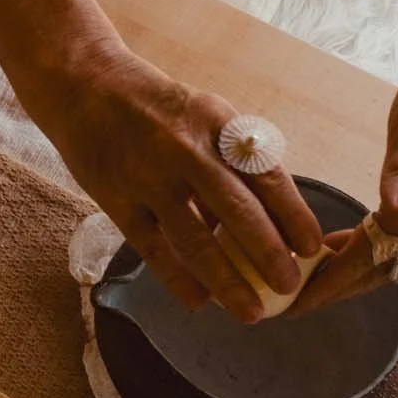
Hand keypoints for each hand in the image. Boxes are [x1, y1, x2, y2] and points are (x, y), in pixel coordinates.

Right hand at [26, 43, 326, 321]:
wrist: (84, 85)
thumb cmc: (155, 107)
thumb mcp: (203, 115)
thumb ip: (231, 161)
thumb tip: (267, 220)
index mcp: (217, 125)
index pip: (267, 177)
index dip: (294, 216)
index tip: (313, 248)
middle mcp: (185, 150)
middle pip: (238, 212)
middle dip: (270, 255)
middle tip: (290, 287)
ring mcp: (147, 176)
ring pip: (195, 240)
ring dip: (227, 281)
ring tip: (250, 312)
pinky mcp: (115, 199)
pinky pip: (153, 248)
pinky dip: (178, 280)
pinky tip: (198, 302)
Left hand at [290, 14, 397, 313]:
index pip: (372, 258)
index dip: (333, 284)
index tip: (295, 305)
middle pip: (381, 268)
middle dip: (336, 288)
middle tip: (288, 303)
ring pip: (389, 254)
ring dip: (349, 271)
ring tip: (304, 279)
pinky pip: (396, 233)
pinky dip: (363, 245)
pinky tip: (335, 241)